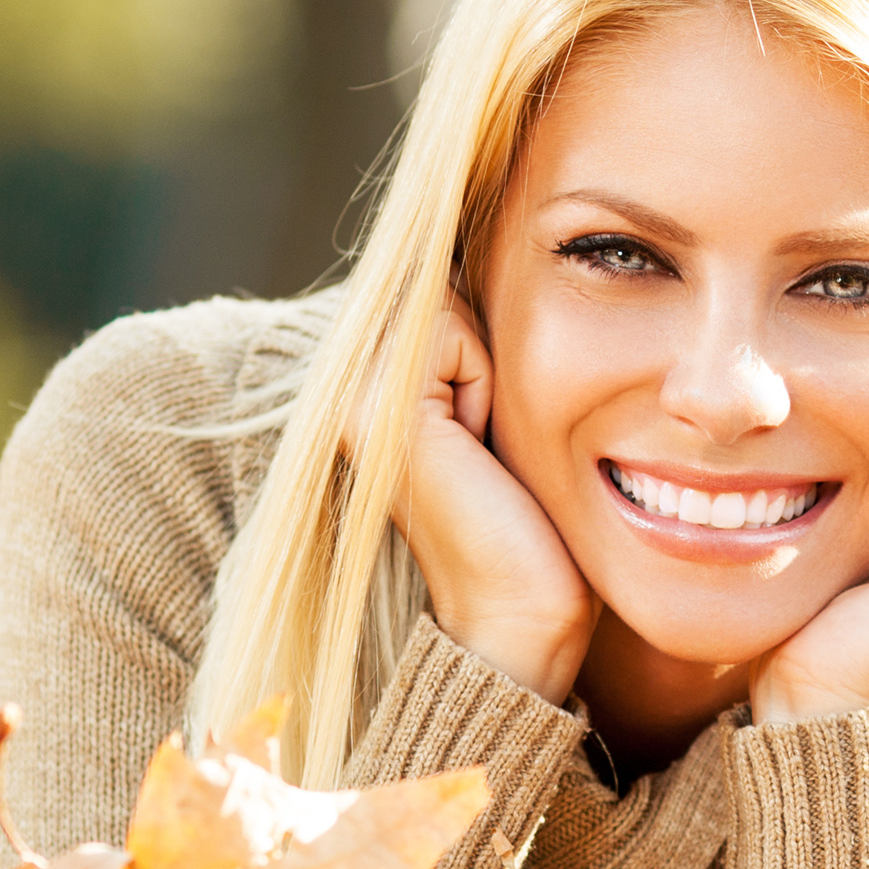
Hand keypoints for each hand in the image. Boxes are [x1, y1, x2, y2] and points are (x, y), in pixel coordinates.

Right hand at [363, 298, 592, 703]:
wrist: (517, 610)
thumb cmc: (526, 517)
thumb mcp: (492, 406)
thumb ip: (466, 343)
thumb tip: (474, 259)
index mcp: (364, 384)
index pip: (433, 285)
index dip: (483, 339)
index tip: (483, 425)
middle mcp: (342, 386)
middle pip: (437, 285)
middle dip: (484, 342)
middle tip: (484, 434)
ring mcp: (350, 396)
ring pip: (444, 302)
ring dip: (486, 361)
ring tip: (481, 440)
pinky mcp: (377, 409)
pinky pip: (452, 331)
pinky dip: (485, 378)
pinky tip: (477, 444)